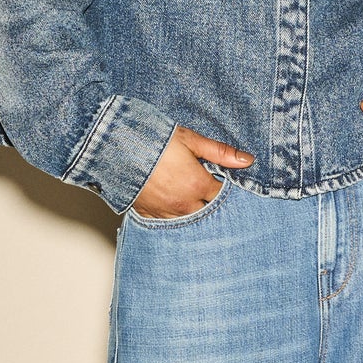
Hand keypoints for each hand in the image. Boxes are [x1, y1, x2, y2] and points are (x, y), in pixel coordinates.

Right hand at [130, 126, 253, 217]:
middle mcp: (184, 204)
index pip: (222, 195)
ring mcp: (166, 212)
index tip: (222, 180)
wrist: (114, 147)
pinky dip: (174, 217)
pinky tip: (174, 207)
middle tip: (209, 193)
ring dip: (194, 212)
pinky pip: (167, 223)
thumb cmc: (153, 140)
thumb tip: (247, 160)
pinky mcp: (148, 215)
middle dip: (212, 204)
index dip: (225, 188)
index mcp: (197, 185)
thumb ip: (220, 152)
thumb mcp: (190, 140)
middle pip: (208, 212)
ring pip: (190, 221)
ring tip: (193, 200)